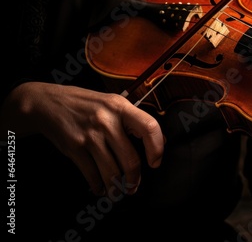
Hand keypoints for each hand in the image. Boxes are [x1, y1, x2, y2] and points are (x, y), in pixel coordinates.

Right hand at [1, 82, 164, 195]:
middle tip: (133, 186)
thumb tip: (161, 140)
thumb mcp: (112, 103)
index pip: (149, 127)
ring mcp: (90, 135)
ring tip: (118, 191)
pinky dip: (98, 186)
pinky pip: (92, 175)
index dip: (157, 148)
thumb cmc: (86, 104)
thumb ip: (134, 119)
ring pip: (112, 172)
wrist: (47, 103)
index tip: (155, 162)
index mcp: (120, 107)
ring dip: (117, 187)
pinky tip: (100, 188)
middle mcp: (107, 120)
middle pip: (131, 159)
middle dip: (134, 179)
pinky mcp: (74, 148)